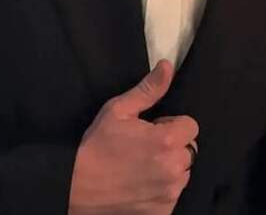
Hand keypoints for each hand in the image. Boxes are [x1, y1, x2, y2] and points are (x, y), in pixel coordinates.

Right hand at [69, 61, 197, 214]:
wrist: (74, 189)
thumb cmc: (95, 148)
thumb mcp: (118, 111)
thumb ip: (148, 90)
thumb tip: (168, 66)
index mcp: (166, 141)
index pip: (191, 126)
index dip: (172, 125)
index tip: (153, 130)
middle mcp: (174, 168)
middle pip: (189, 150)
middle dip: (172, 147)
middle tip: (145, 149)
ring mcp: (169, 193)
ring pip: (183, 173)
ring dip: (169, 168)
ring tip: (141, 168)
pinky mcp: (162, 212)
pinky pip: (173, 195)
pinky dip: (162, 190)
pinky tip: (140, 185)